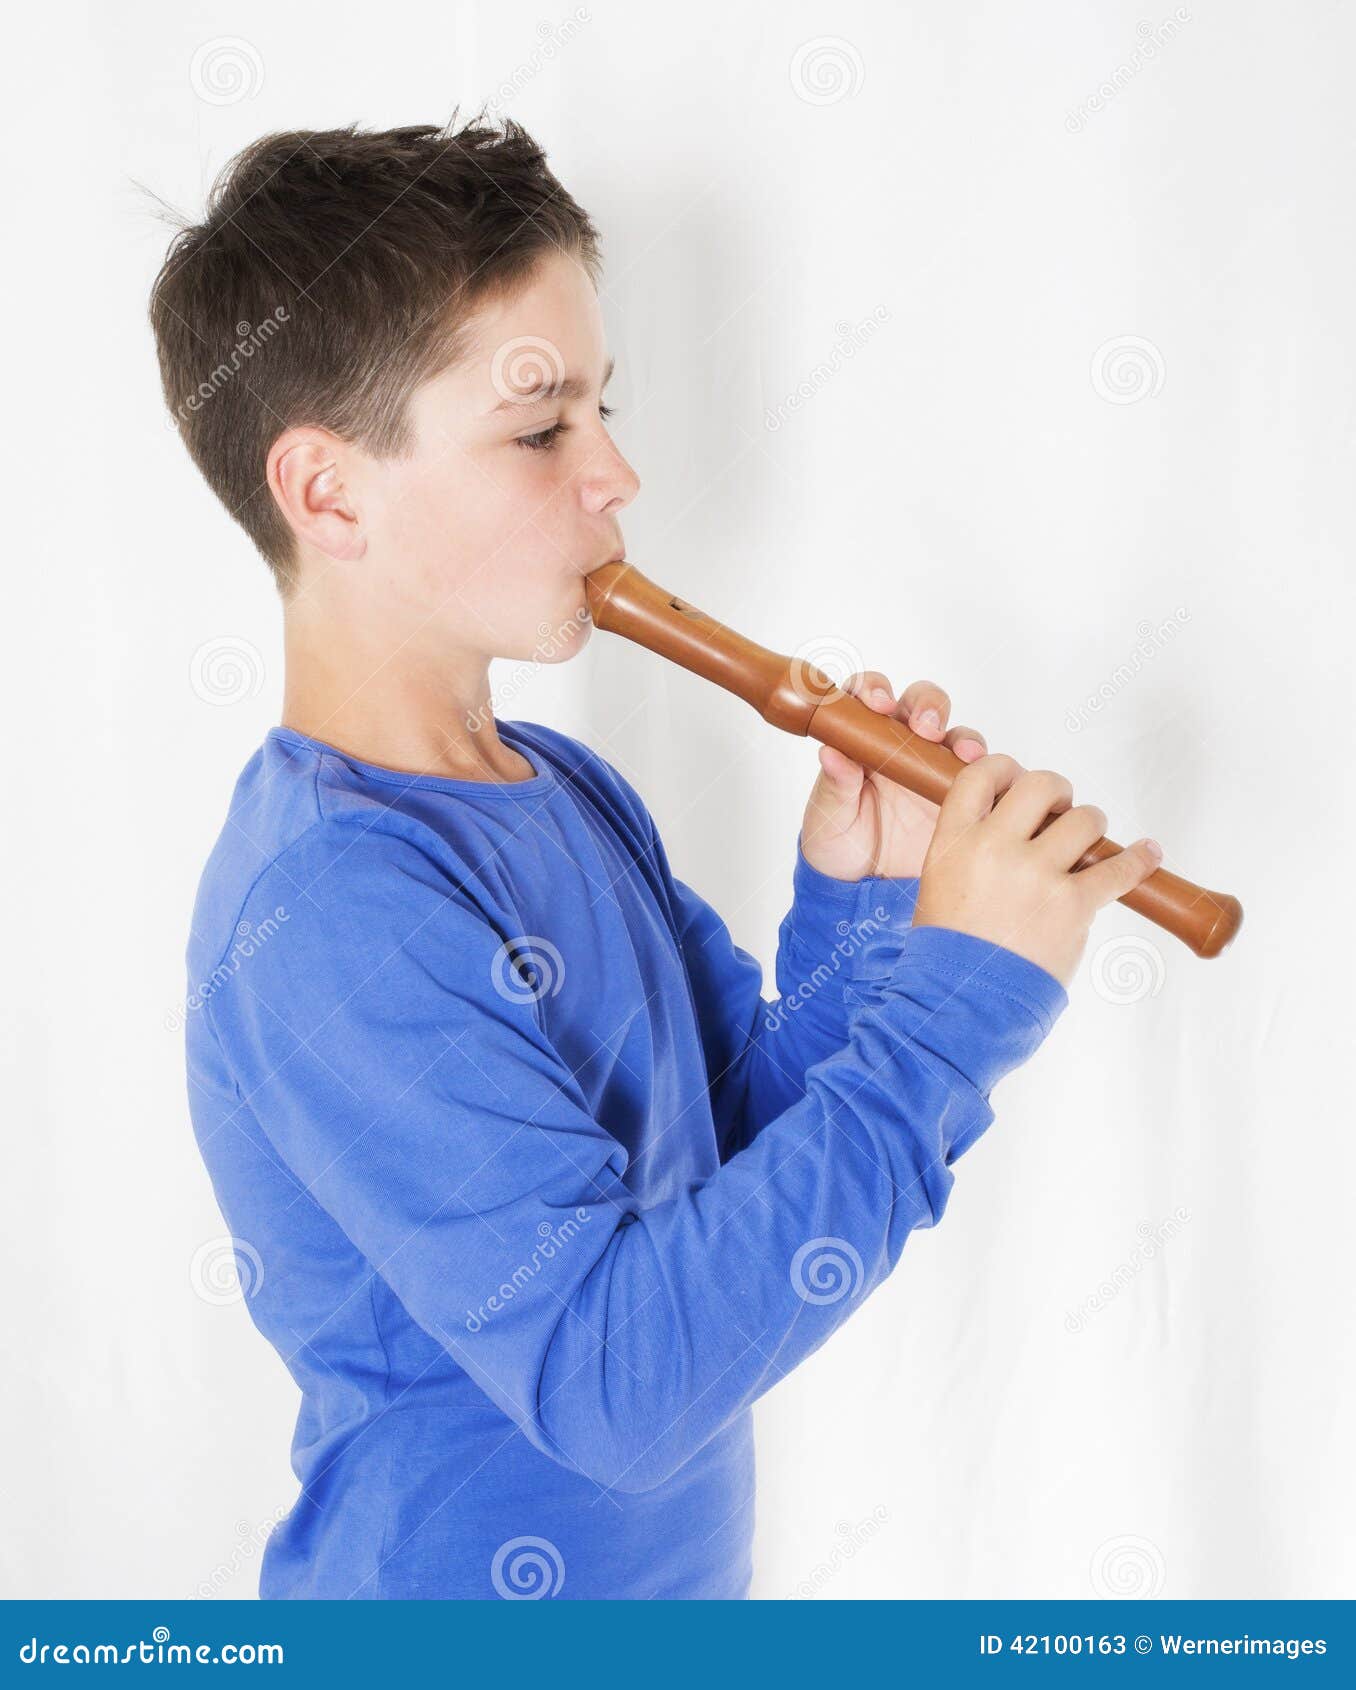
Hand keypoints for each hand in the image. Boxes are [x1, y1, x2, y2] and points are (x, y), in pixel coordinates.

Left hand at [799, 676, 986, 879]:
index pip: (870, 697)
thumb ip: (834, 785)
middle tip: (926, 727)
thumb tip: (830, 753)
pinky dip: (993, 773)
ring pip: (957, 735)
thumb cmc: (839, 845)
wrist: (867, 889)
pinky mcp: (963, 794)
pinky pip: (985, 776)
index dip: (875, 689)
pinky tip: (995, 781)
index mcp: (863, 739)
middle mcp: (903, 745)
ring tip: (963, 754)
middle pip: (922, 704)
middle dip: (927, 706)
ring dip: (963, 737)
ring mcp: (935, 768)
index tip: (877, 703)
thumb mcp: (828, 817)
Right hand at [913, 755, 1162, 984]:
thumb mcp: (940, 882)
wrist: (963, 1000)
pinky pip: (1119, 869)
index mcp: (955, 841)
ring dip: (1090, 826)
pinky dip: (1140, 859)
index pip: (981, 775)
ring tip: (1087, 844)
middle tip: (1059, 810)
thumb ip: (972, 846)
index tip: (1017, 779)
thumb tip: (1018, 823)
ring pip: (1084, 819)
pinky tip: (1149, 853)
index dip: (1005, 769)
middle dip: (1058, 793)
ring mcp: (1036, 875)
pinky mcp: (1072, 904)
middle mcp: (995, 848)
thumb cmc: (950, 949)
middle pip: (1041, 785)